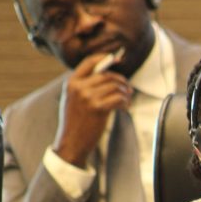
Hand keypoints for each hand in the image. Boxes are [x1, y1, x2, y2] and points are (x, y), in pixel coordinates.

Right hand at [53, 52, 132, 167]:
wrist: (72, 142)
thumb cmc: (75, 122)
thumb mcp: (73, 99)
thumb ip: (84, 85)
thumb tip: (106, 75)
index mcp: (72, 82)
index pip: (89, 62)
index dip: (105, 58)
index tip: (118, 59)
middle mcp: (79, 87)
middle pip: (107, 75)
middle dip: (121, 81)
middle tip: (128, 89)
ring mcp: (88, 97)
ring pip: (115, 87)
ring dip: (125, 93)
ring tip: (127, 100)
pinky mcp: (98, 108)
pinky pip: (118, 98)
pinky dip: (125, 102)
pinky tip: (125, 107)